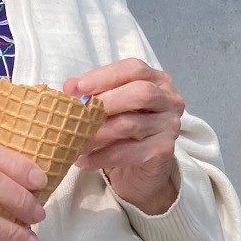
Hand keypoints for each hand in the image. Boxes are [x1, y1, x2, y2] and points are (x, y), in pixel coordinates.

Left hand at [64, 60, 185, 214]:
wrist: (141, 171)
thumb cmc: (123, 132)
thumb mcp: (108, 108)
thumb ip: (92, 94)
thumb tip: (70, 86)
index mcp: (157, 81)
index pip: (134, 69)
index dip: (106, 76)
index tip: (79, 86)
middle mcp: (170, 100)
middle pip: (141, 93)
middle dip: (105, 102)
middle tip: (77, 114)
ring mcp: (170, 126)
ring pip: (131, 124)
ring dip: (97, 133)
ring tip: (74, 140)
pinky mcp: (163, 151)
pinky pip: (128, 152)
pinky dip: (102, 156)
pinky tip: (84, 160)